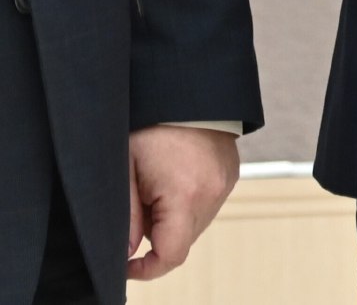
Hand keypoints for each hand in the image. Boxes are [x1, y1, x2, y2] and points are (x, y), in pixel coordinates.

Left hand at [125, 124, 239, 282]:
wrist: (186, 87)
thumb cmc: (151, 122)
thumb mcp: (127, 167)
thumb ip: (127, 216)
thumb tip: (127, 253)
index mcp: (186, 194)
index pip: (171, 255)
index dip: (147, 268)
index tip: (128, 264)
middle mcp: (212, 194)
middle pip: (182, 240)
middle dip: (156, 233)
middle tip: (140, 199)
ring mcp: (225, 184)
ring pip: (194, 224)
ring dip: (173, 217)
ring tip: (157, 181)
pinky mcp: (230, 175)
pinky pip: (205, 204)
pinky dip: (187, 201)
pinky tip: (174, 174)